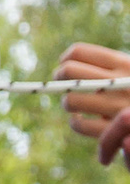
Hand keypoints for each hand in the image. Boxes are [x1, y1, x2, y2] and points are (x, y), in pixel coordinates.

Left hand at [55, 43, 129, 165]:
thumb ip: (111, 68)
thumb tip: (67, 63)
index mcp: (124, 63)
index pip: (79, 52)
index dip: (66, 59)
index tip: (65, 65)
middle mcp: (119, 83)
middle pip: (68, 72)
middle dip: (60, 79)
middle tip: (63, 85)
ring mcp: (117, 108)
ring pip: (71, 100)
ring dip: (67, 102)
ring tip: (73, 104)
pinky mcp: (115, 131)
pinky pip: (81, 125)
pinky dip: (76, 123)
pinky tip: (80, 121)